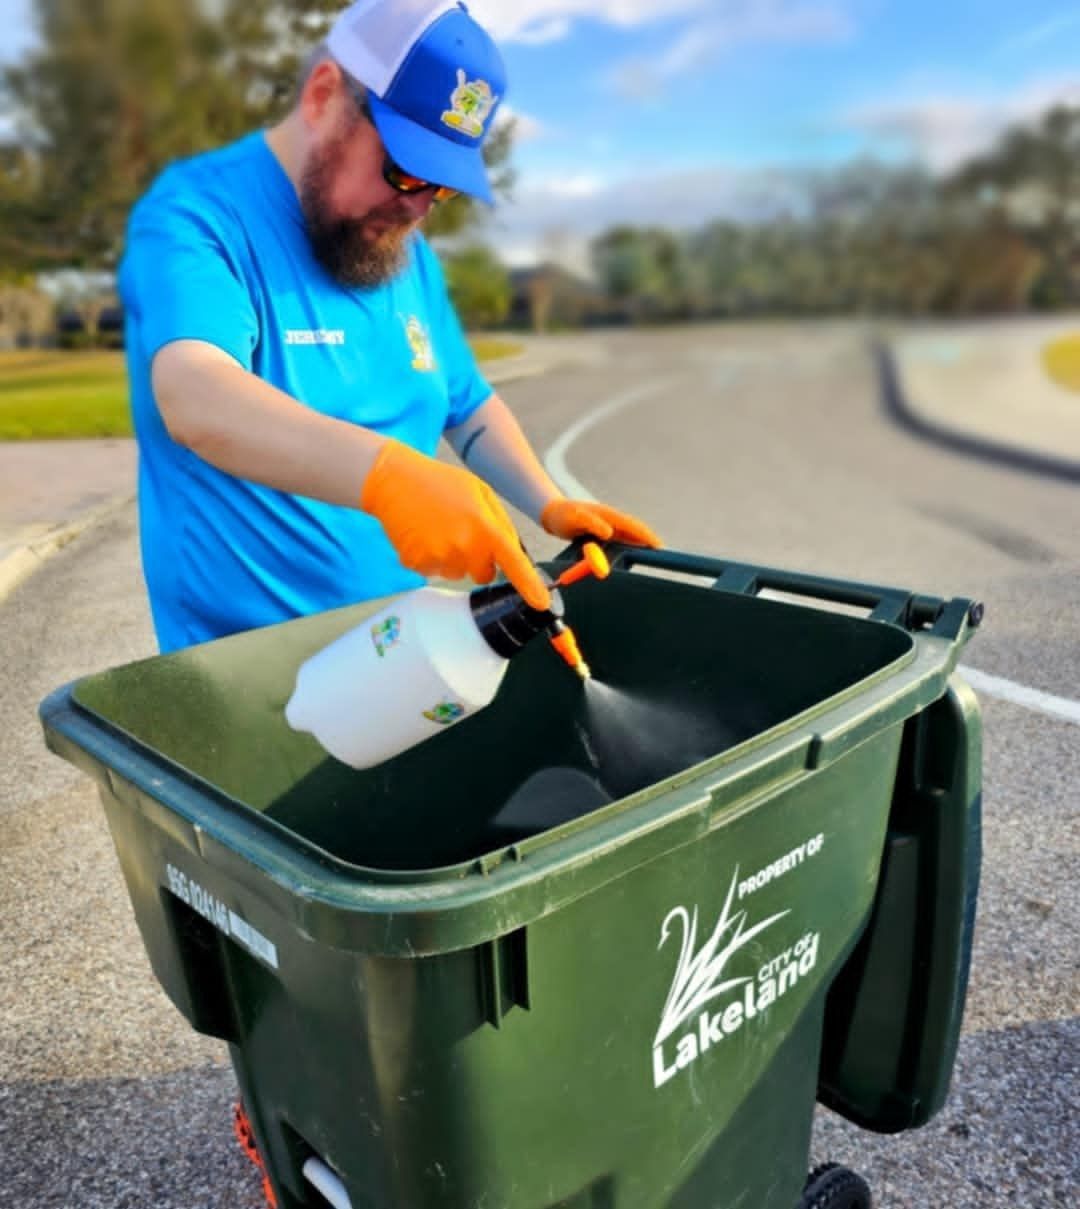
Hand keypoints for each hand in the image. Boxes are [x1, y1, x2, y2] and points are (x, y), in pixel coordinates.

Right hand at [361, 440, 551, 610]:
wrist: (394, 480)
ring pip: (457, 573)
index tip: (541, 602)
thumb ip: (500, 524)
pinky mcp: (416, 564)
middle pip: (483, 575)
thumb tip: (513, 553)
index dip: (530, 586)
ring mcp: (438, 558)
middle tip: (461, 530)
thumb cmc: (441, 483)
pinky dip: (431, 557)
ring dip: (453, 557)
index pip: (514, 563)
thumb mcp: (480, 492)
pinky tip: (423, 533)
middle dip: (479, 560)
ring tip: (438, 527)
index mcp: (483, 527)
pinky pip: (433, 571)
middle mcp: (463, 547)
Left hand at [541, 498, 661, 547]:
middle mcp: (612, 520)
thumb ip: (592, 523)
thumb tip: (609, 532)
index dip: (646, 536)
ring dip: (642, 545)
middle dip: (650, 541)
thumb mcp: (575, 517)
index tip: (659, 546)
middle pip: (636, 531)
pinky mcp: (605, 533)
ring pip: (631, 536)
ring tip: (654, 557)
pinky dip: (631, 547)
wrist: (552, 513)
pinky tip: (635, 555)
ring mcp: (610, 526)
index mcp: (608, 515)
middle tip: (663, 555)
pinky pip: (622, 540)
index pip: (633, 526)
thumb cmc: (562, 515)